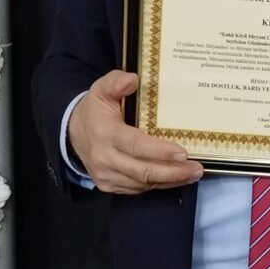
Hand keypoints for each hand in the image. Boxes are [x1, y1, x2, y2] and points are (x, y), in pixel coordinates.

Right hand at [68, 70, 203, 194]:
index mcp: (105, 133)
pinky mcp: (109, 186)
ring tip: (192, 173)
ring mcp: (105, 175)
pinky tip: (175, 178)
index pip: (135, 146)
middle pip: (142, 171)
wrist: (72, 133)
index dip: (159, 151)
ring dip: (169, 181)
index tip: (183, 153)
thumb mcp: (101, 89)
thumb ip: (116, 82)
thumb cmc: (94, 109)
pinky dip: (158, 185)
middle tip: (197, 169)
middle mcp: (104, 158)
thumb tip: (133, 79)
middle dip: (173, 173)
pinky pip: (137, 189)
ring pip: (142, 183)